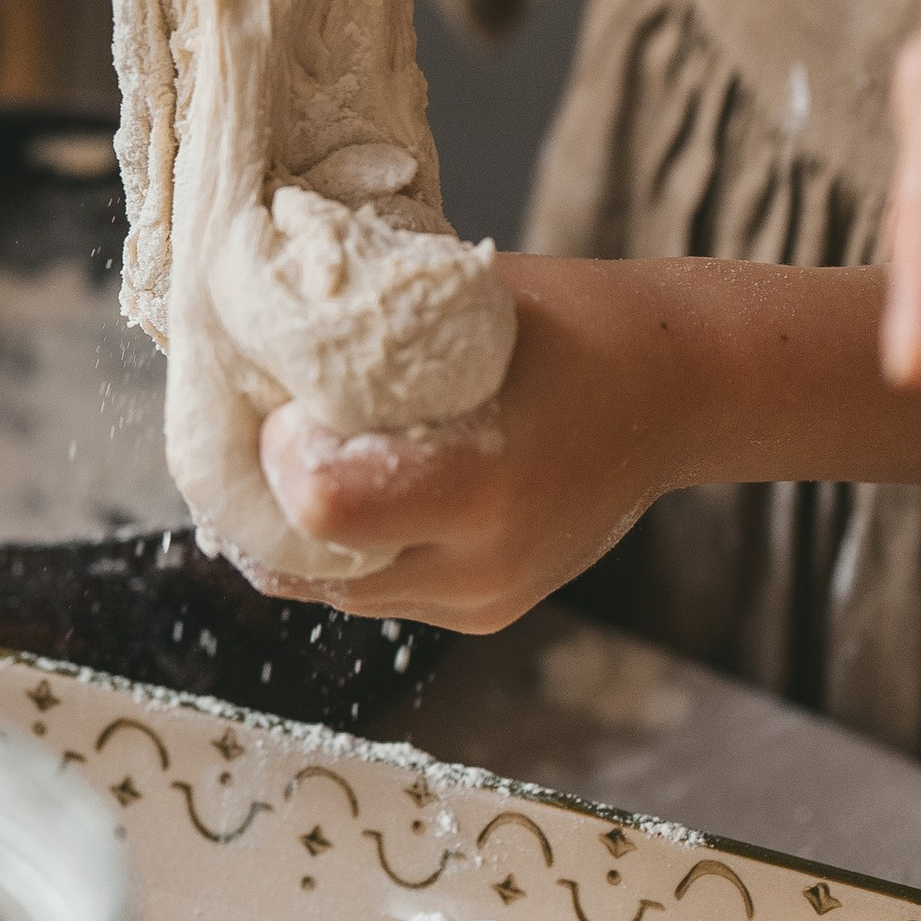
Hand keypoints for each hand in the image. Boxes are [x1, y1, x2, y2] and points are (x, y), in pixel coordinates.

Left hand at [248, 254, 686, 627]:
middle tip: (266, 430)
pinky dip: (346, 547)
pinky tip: (356, 484)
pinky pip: (373, 593)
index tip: (286, 404)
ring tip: (304, 454)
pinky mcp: (482, 614)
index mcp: (480, 484)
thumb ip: (362, 337)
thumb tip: (247, 331)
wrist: (673, 390)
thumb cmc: (565, 325)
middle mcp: (481, 564)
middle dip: (265, 497)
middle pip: (303, 562)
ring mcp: (482, 601)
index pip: (318, 506)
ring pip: (329, 590)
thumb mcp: (459, 305)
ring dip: (296, 530)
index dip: (278, 453)